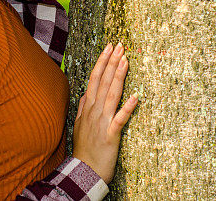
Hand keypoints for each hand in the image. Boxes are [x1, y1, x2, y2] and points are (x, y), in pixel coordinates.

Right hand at [72, 42, 137, 184]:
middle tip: (120, 46)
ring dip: (118, 77)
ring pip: (111, 95)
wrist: (84, 170)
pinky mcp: (110, 135)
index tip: (110, 47)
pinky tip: (135, 97)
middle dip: (112, 62)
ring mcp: (102, 122)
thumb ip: (83, 106)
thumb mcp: (79, 124)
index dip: (102, 61)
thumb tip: (86, 92)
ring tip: (126, 61)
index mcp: (88, 106)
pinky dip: (127, 108)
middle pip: (103, 82)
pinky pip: (120, 119)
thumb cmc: (84, 148)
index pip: (95, 78)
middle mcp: (94, 110)